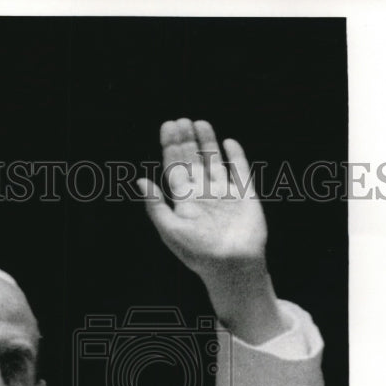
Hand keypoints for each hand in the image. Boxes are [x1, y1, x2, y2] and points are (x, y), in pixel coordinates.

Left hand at [138, 119, 266, 283]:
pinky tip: (228, 142)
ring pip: (214, 162)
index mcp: (184, 202)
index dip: (170, 147)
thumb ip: (155, 205)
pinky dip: (235, 156)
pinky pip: (240, 171)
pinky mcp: (245, 196)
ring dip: (207, 142)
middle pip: (192, 161)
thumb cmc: (198, 253)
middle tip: (181, 120)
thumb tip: (140, 180)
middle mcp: (203, 195)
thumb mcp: (170, 230)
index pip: (175, 168)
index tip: (168, 127)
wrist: (232, 265)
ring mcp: (224, 194)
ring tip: (200, 122)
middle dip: (186, 141)